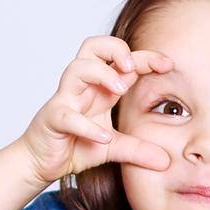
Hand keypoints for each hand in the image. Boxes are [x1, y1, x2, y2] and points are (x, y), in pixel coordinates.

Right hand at [20, 35, 173, 186]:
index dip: (145, 57)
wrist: (41, 162)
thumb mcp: (113, 148)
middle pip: (93, 47)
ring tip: (120, 89)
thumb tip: (166, 162)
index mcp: (100, 88)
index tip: (168, 65)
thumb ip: (138, 150)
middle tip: (132, 67)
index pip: (122, 61)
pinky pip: (67, 114)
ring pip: (77, 69)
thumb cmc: (74, 146)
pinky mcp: (52, 119)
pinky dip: (86, 125)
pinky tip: (104, 137)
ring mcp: (65, 100)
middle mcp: (83, 87)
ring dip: (102, 74)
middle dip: (116, 49)